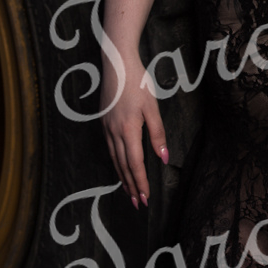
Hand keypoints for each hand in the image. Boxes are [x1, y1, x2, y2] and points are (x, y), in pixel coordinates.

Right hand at [100, 49, 167, 209]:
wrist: (116, 64)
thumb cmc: (137, 83)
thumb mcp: (152, 107)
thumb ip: (157, 134)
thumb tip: (163, 158)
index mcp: (128, 130)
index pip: (135, 164)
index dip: (141, 182)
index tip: (145, 198)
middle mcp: (114, 133)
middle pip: (123, 166)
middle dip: (131, 186)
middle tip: (137, 204)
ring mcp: (106, 128)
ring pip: (115, 159)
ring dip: (122, 177)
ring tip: (129, 192)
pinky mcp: (103, 122)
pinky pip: (110, 149)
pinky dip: (116, 163)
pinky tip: (120, 167)